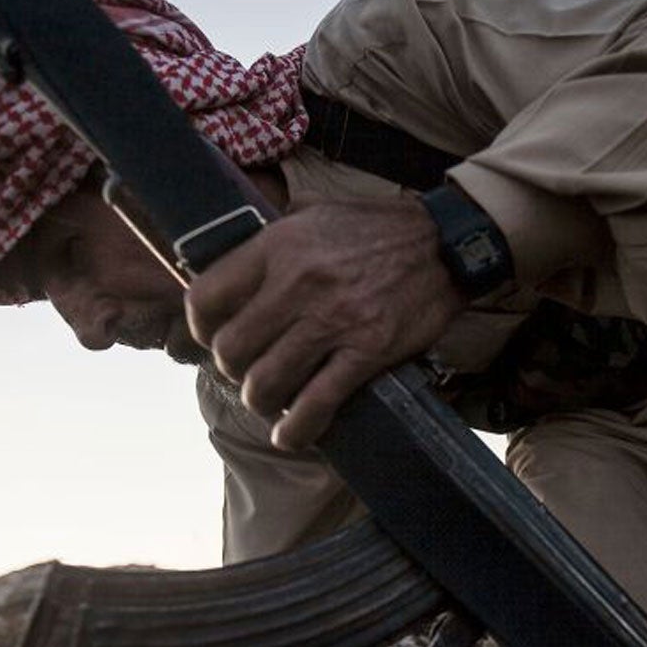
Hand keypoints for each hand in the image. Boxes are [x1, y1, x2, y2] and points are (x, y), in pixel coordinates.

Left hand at [185, 198, 466, 448]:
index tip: (212, 336)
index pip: (206, 297)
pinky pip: (315, 404)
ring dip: (261, 402)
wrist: (447, 243)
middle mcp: (297, 283)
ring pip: (265, 383)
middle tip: (248, 371)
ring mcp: (333, 320)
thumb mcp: (314, 212)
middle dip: (232, 370)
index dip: (200, 326)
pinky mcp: (366, 351)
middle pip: (230, 350)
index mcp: (278, 245)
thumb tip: (234, 261)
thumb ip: (272, 236)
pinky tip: (291, 434)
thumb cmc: (377, 228)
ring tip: (270, 401)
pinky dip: (296, 430)